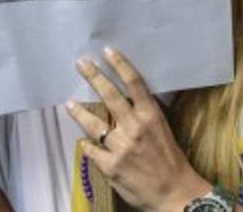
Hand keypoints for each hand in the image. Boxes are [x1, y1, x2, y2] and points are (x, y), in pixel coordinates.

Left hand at [67, 47, 210, 211]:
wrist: (173, 192)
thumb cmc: (170, 160)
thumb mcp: (162, 130)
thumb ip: (144, 115)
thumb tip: (127, 101)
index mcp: (151, 116)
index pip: (134, 83)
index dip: (120, 64)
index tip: (107, 51)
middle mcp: (134, 127)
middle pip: (110, 96)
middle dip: (94, 77)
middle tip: (81, 63)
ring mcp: (120, 147)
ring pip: (93, 124)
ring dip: (79, 111)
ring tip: (69, 103)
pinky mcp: (110, 166)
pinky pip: (91, 150)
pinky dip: (86, 145)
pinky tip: (82, 141)